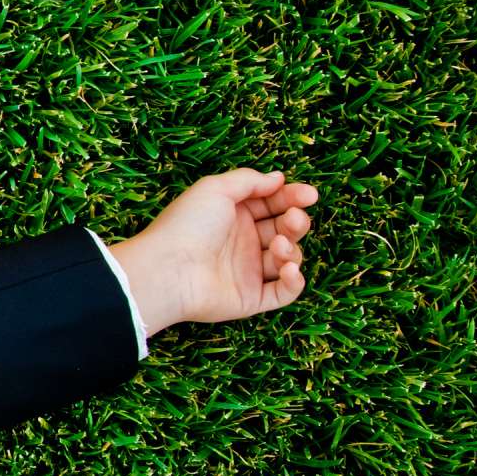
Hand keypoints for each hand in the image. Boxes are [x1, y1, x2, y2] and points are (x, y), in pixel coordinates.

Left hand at [112, 168, 319, 332]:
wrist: (167, 269)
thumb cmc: (187, 225)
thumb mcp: (216, 189)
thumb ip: (249, 180)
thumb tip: (278, 178)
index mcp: (233, 215)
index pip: (273, 204)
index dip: (292, 198)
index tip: (309, 195)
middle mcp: (242, 242)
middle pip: (285, 230)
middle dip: (296, 222)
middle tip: (292, 219)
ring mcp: (248, 271)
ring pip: (288, 258)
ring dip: (291, 249)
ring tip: (277, 245)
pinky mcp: (251, 298)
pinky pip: (284, 292)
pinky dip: (294, 282)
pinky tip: (288, 269)